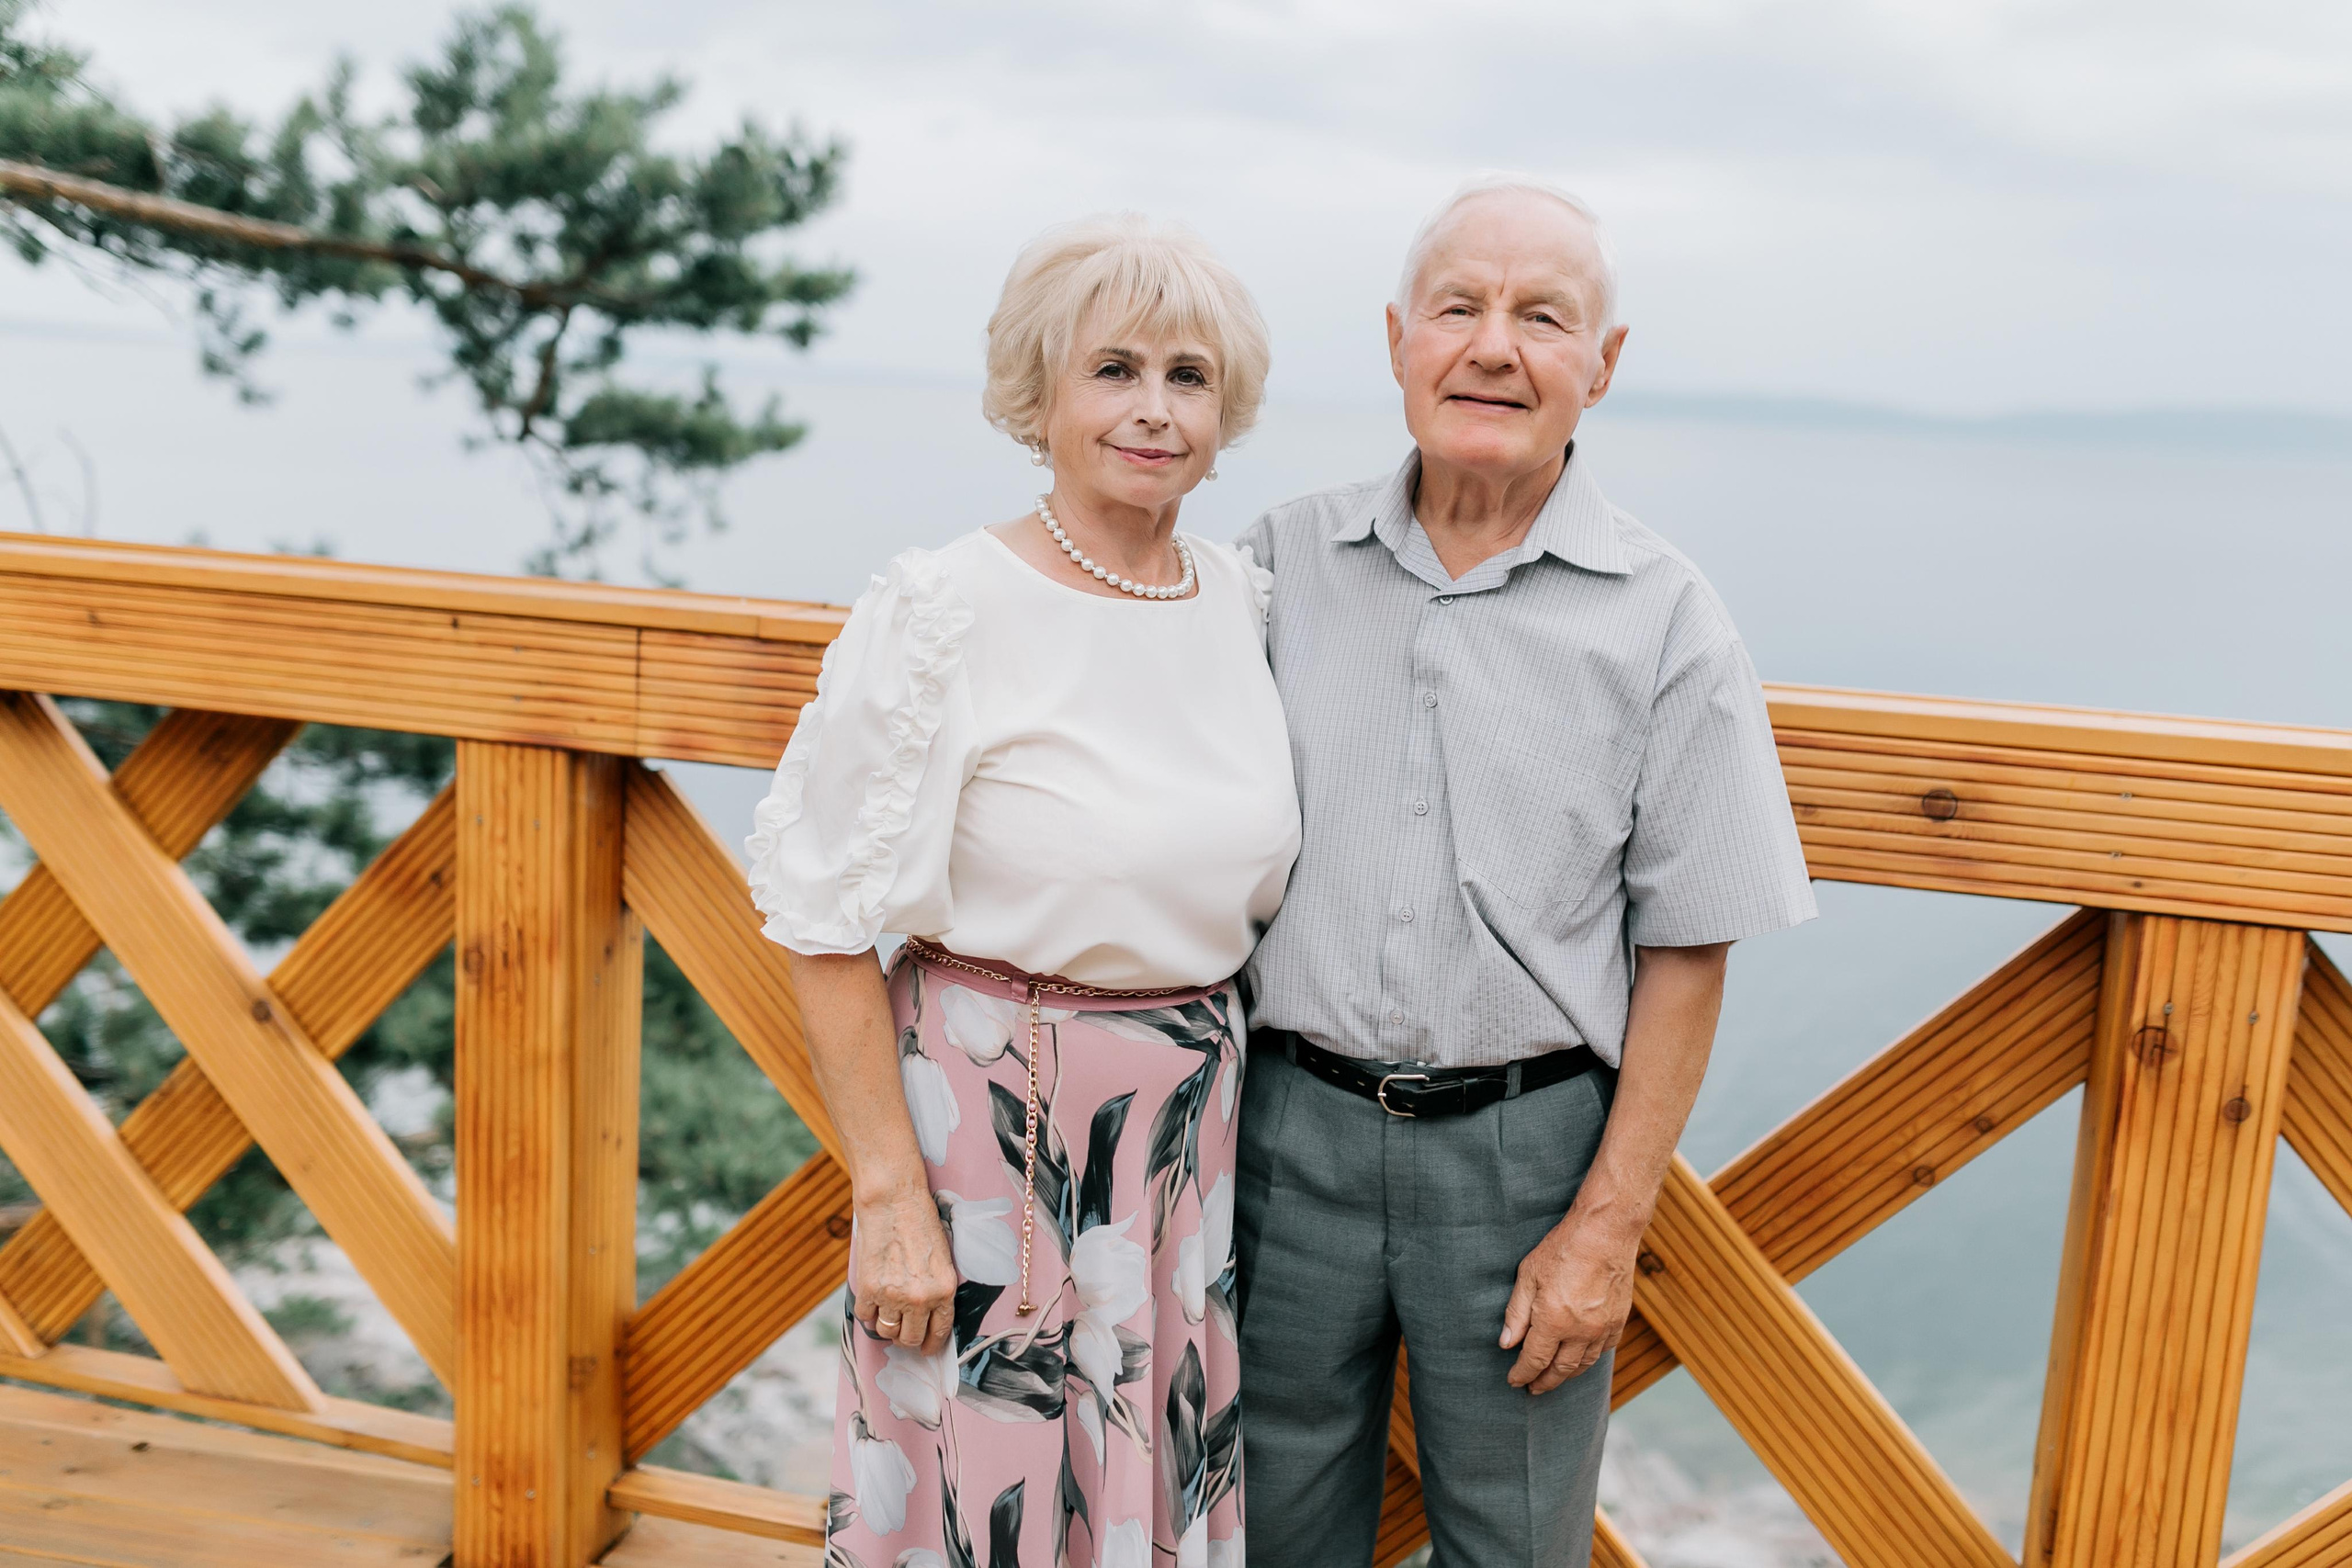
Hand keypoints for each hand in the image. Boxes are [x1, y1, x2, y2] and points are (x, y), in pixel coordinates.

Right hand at [852, 1188, 957, 1354]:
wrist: (895, 1203)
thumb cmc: (921, 1225)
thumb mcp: (942, 1260)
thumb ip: (937, 1291)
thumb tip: (928, 1318)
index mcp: (944, 1291)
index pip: (939, 1333)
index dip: (931, 1345)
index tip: (925, 1350)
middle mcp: (920, 1298)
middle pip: (910, 1339)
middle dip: (907, 1339)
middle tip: (903, 1332)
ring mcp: (893, 1296)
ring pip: (887, 1331)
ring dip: (886, 1326)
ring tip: (887, 1313)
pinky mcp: (870, 1289)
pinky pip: (866, 1316)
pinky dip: (868, 1312)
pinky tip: (873, 1299)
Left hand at [1499, 1211, 1637, 1394]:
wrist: (1606, 1232)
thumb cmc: (1563, 1248)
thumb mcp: (1528, 1275)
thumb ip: (1517, 1313)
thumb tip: (1507, 1343)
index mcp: (1554, 1321)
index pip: (1534, 1361)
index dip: (1522, 1374)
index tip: (1514, 1381)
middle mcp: (1581, 1332)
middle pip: (1560, 1370)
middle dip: (1544, 1382)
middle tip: (1533, 1388)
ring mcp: (1603, 1328)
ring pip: (1584, 1364)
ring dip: (1566, 1375)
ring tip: (1554, 1377)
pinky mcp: (1619, 1320)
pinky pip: (1604, 1350)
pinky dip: (1590, 1359)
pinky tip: (1581, 1358)